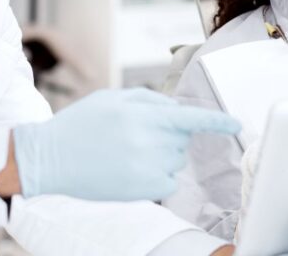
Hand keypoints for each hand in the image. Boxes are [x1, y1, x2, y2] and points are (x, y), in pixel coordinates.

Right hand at [11, 88, 240, 200]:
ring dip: (159, 155)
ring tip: (125, 153)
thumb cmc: (81, 124)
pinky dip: (155, 177)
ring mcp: (147, 167)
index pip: (191, 118)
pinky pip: (167, 181)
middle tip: (133, 135)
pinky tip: (128, 170)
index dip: (217, 121)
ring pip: (174, 160)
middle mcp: (149, 140)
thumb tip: (177, 110)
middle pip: (182, 138)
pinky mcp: (143, 189)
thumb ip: (149, 100)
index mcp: (143, 114)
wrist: (50, 158)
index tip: (237, 124)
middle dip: (167, 134)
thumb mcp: (113, 98)